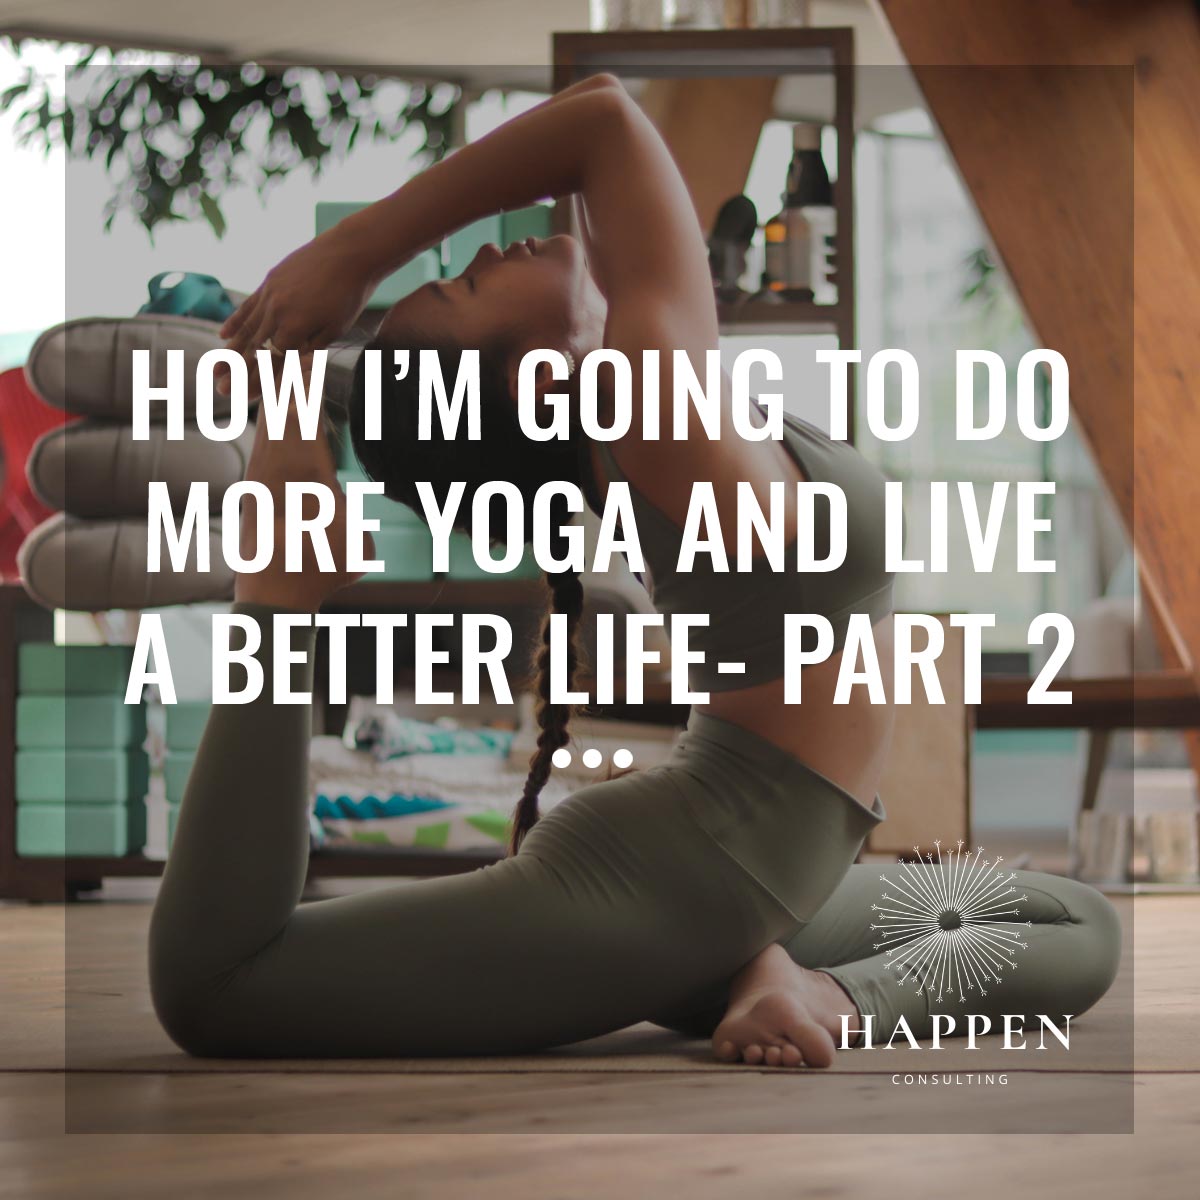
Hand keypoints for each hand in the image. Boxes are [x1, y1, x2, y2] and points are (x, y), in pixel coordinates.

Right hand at [219, 227, 379, 391]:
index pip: (271, 364)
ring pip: (246, 329)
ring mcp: (270, 295)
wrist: (349, 252)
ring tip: (214, 369)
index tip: (241, 399)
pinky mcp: (270, 281)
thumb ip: (308, 349)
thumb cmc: (349, 296)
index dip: (256, 383)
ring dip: (229, 352)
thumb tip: (287, 367)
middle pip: (252, 349)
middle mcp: (276, 313)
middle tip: (219, 391)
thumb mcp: (334, 330)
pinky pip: (248, 305)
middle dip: (235, 373)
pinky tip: (223, 335)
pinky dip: (235, 322)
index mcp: (294, 329)